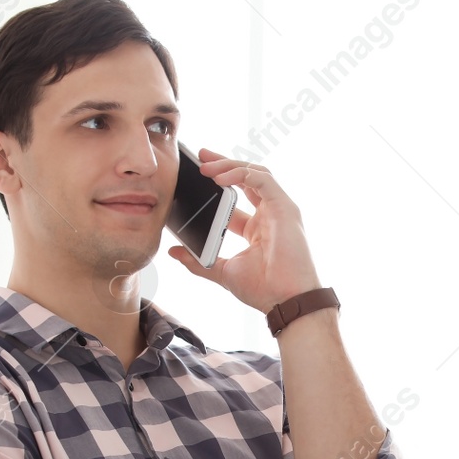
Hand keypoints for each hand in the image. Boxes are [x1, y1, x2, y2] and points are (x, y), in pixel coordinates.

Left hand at [166, 148, 322, 313]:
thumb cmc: (263, 290)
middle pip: (246, 178)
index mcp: (256, 228)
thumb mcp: (222, 271)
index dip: (218, 183)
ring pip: (255, 173)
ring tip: (206, 166)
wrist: (285, 302)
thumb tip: (173, 251)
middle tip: (201, 157)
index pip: (236, 196)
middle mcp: (269, 215)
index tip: (198, 173)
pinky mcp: (285, 208)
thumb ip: (198, 261)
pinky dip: (241, 174)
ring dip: (229, 165)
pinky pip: (262, 179)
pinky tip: (220, 177)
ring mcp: (278, 210)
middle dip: (223, 163)